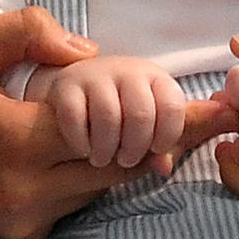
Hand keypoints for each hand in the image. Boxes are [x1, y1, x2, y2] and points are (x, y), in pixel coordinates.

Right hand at [0, 8, 234, 238]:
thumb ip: (27, 33)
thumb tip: (89, 51)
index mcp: (18, 140)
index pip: (116, 130)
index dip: (171, 117)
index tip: (221, 110)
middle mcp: (31, 191)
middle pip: (127, 166)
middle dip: (172, 141)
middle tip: (218, 117)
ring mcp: (28, 222)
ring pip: (107, 188)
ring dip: (136, 157)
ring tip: (173, 127)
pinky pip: (78, 203)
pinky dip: (97, 176)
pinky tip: (104, 149)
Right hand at [26, 54, 186, 171]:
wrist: (82, 88)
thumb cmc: (124, 112)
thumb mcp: (151, 125)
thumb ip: (163, 147)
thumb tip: (164, 167)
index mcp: (156, 78)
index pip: (172, 107)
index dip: (167, 136)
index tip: (156, 150)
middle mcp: (128, 71)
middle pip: (141, 114)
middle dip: (135, 147)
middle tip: (126, 160)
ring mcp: (96, 74)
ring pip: (108, 116)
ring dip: (106, 148)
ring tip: (103, 159)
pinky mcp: (66, 84)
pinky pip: (74, 117)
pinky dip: (80, 142)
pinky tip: (84, 150)